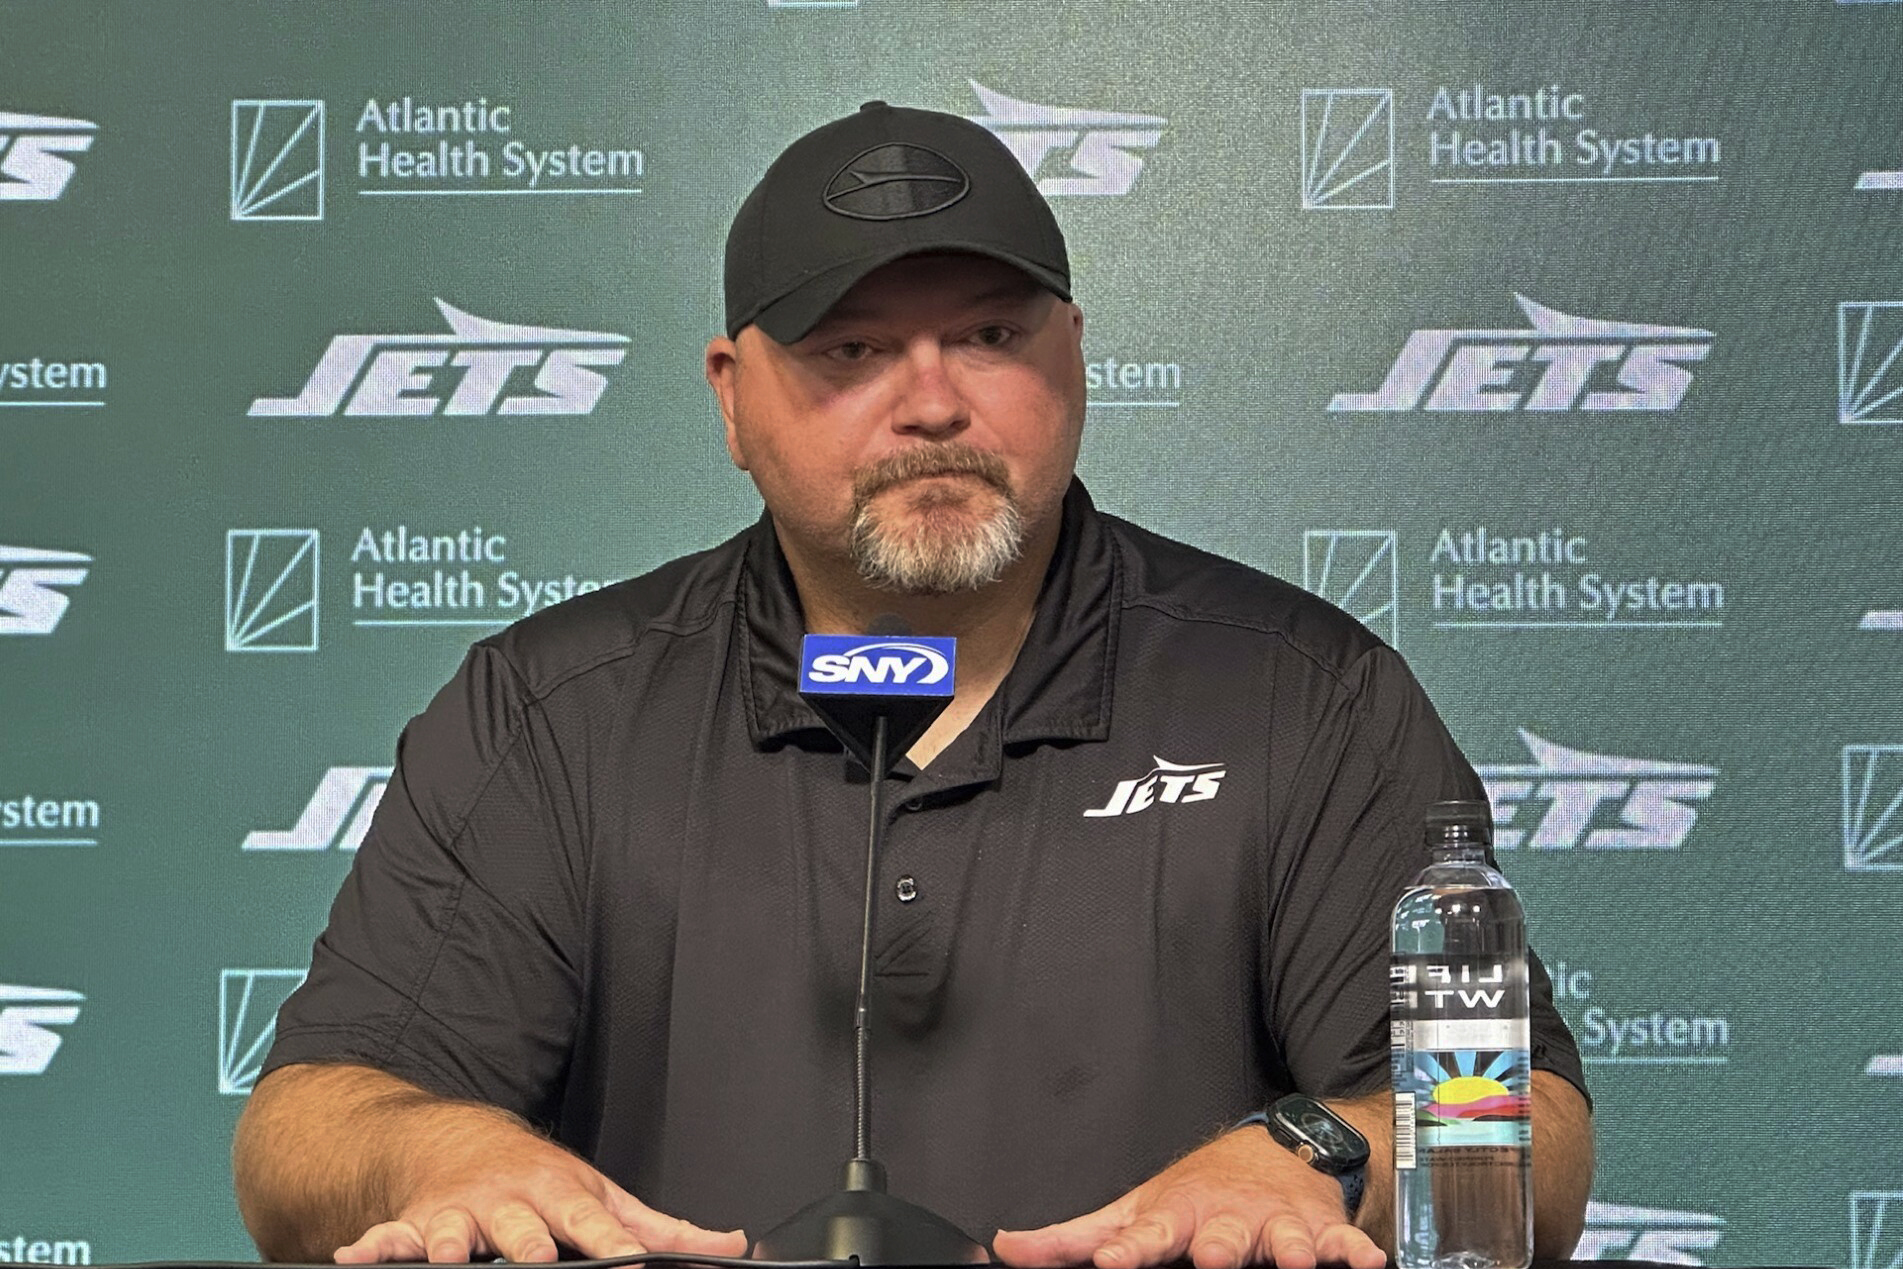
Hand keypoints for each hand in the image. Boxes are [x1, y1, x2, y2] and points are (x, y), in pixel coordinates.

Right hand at [333, 1125, 745, 1263]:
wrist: (459, 1143)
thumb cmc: (540, 1181)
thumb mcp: (603, 1196)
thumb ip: (661, 1230)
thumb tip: (731, 1245)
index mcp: (564, 1197)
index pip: (596, 1227)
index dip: (614, 1247)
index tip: (629, 1266)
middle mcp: (514, 1204)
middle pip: (525, 1232)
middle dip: (529, 1249)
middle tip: (534, 1263)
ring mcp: (465, 1213)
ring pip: (457, 1232)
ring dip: (451, 1244)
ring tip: (447, 1256)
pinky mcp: (418, 1223)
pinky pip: (391, 1234)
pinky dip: (374, 1244)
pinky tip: (356, 1254)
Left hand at [992, 1127, 1385, 1268]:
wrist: (1274, 1153)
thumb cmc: (1194, 1194)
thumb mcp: (1135, 1209)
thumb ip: (1074, 1237)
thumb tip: (1004, 1247)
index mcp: (1176, 1217)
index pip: (1147, 1236)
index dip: (1129, 1250)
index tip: (1113, 1262)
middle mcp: (1227, 1222)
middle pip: (1222, 1239)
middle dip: (1217, 1250)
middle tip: (1212, 1260)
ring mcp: (1275, 1225)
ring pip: (1284, 1241)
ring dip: (1289, 1251)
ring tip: (1293, 1262)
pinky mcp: (1319, 1232)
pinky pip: (1341, 1243)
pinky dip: (1353, 1250)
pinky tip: (1364, 1260)